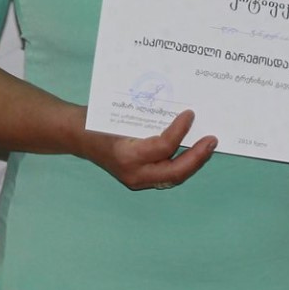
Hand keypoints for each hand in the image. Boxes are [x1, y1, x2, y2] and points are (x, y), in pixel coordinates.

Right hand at [76, 109, 217, 190]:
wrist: (76, 136)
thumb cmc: (96, 120)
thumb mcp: (119, 113)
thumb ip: (147, 116)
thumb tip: (178, 110)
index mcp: (127, 155)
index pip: (163, 146)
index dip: (180, 131)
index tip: (190, 114)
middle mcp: (134, 173)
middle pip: (175, 172)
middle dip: (197, 157)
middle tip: (212, 140)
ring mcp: (136, 180)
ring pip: (173, 177)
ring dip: (193, 163)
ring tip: (207, 147)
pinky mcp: (139, 180)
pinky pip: (166, 175)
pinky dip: (181, 164)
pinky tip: (192, 152)